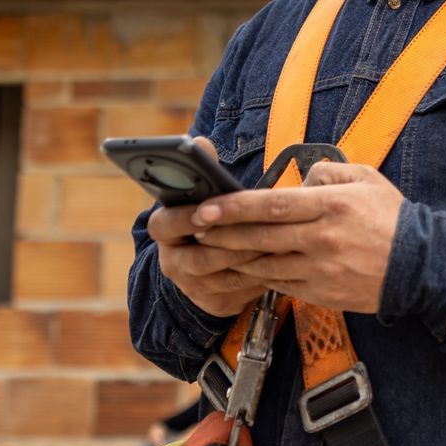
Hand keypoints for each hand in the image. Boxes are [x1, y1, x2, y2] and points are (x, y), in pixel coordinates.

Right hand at [146, 138, 275, 317]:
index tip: (205, 211)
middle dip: (230, 243)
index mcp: (164, 230)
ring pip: (223, 276)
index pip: (165, 224)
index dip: (184, 219)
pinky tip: (281, 263)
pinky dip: (261, 276)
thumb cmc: (209, 218)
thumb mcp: (202, 195)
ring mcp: (192, 286)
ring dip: (250, 260)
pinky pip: (239, 292)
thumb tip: (201, 143)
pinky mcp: (214, 303)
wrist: (206, 266)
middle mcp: (173, 262)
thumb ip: (202, 170)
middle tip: (257, 230)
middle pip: (199, 257)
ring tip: (277, 244)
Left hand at [187, 159, 404, 313]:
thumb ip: (328, 172)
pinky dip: (257, 275)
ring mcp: (320, 268)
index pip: (273, 204)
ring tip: (210, 248)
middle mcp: (322, 237)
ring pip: (265, 262)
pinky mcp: (321, 291)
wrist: (421, 267)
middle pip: (260, 236)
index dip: (235, 207)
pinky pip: (280, 283)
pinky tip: (243, 266)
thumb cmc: (392, 219)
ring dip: (233, 256)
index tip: (207, 207)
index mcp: (331, 205)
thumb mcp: (366, 179)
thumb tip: (301, 178)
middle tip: (194, 228)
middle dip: (222, 232)